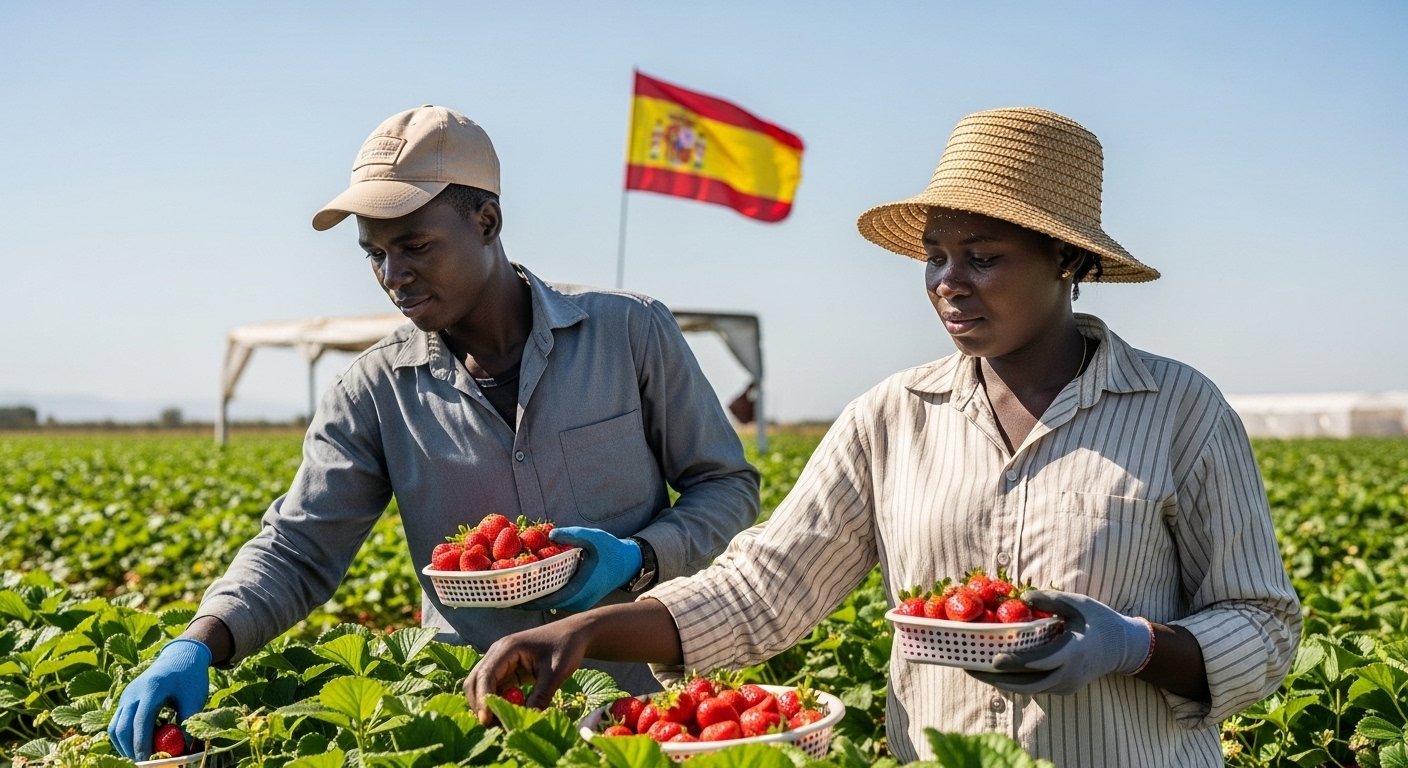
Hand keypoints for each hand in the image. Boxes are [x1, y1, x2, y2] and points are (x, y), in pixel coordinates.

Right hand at [108, 638, 211, 759]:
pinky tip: (140, 744)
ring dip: (124, 745)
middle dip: (130, 749)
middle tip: (144, 764)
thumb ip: (188, 721)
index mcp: (152, 689)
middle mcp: (133, 692)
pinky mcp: (125, 700)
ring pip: (115, 727)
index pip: (141, 722)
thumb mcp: (194, 698)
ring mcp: (126, 696)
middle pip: (121, 727)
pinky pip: (117, 723)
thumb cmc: (190, 677)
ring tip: (141, 757)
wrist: (181, 655)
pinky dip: (125, 737)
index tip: (149, 761)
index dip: (142, 744)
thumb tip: (184, 749)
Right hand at [463, 619, 590, 723]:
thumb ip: (542, 695)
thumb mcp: (556, 672)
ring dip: (487, 705)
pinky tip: (509, 714)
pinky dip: (498, 702)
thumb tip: (528, 719)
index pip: (485, 675)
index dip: (483, 699)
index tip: (487, 721)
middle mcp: (497, 653)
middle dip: (480, 704)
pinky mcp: (506, 670)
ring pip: (481, 686)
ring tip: (502, 723)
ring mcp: (500, 661)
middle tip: (493, 726)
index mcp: (507, 648)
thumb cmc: (566, 647)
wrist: (574, 634)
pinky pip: (494, 688)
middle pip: (475, 681)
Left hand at [516, 527, 640, 611]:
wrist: (629, 563)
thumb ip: (573, 535)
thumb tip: (552, 533)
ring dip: (532, 597)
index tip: (509, 597)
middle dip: (524, 600)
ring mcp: (578, 602)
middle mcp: (578, 601)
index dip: (528, 600)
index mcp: (581, 589)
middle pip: (545, 604)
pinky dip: (542, 594)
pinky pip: (556, 599)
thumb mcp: (594, 538)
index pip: (549, 599)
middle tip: (502, 594)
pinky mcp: (578, 599)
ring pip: (550, 603)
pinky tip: (528, 587)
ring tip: (510, 592)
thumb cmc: (612, 550)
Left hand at [967, 590, 1152, 694]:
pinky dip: (1015, 682)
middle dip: (996, 679)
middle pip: (1026, 684)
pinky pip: (1036, 688)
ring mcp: (1066, 685)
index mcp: (1073, 652)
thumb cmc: (1100, 621)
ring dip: (1002, 683)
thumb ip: (1050, 599)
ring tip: (976, 671)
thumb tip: (1021, 595)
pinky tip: (995, 672)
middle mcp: (1068, 674)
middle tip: (970, 669)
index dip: (1014, 663)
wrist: (1124, 647)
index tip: (991, 659)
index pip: (1038, 662)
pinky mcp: (1064, 689)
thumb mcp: (1078, 604)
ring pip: (1028, 690)